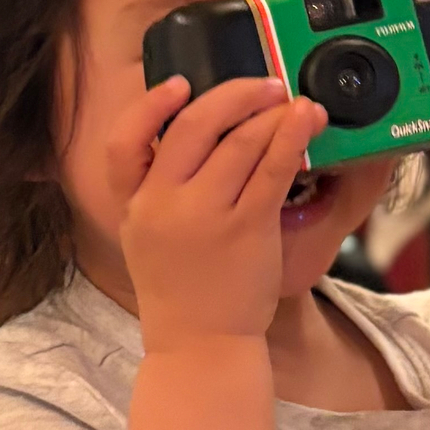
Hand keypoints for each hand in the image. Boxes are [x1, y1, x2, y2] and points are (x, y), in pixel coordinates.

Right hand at [108, 74, 325, 350]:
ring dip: (270, 112)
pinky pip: (272, 168)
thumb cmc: (182, 290)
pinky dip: (291, 136)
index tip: (179, 85)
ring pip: (239, 141)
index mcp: (134, 204)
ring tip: (292, 104)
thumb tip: (199, 134)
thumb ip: (158, 190)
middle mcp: (163, 204)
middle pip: (192, 125)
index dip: (149, 105)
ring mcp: (205, 214)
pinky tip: (306, 120)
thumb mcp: (146, 237)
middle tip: (264, 86)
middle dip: (233, 95)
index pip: (123, 142)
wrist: (200, 345)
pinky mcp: (247, 227)